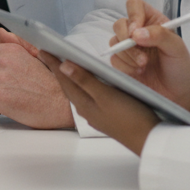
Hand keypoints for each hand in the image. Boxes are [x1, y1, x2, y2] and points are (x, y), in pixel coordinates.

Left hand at [0, 28, 73, 128]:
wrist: (63, 103)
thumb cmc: (51, 84)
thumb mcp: (34, 56)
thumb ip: (15, 43)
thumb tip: (0, 33)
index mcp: (10, 51)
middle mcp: (3, 62)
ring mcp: (0, 79)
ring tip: (1, 101)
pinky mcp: (0, 97)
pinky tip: (2, 110)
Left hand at [41, 52, 158, 155]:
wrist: (148, 140)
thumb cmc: (130, 117)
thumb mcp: (106, 96)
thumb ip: (85, 81)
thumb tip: (62, 66)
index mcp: (83, 103)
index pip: (64, 79)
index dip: (53, 63)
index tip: (42, 49)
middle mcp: (86, 109)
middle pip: (68, 85)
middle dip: (58, 69)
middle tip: (48, 54)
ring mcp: (96, 113)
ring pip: (78, 91)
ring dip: (70, 77)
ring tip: (63, 65)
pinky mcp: (106, 115)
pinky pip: (88, 96)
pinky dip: (83, 85)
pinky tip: (87, 82)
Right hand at [108, 0, 189, 116]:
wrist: (178, 94)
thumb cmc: (181, 67)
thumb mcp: (177, 48)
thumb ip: (160, 35)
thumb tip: (137, 33)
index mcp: (153, 21)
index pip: (135, 5)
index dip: (133, 15)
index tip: (136, 31)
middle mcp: (138, 32)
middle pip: (120, 24)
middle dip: (127, 39)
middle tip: (141, 55)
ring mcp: (129, 48)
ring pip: (114, 42)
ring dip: (128, 55)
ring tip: (144, 66)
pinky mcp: (122, 63)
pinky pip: (114, 59)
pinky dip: (125, 66)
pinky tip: (138, 72)